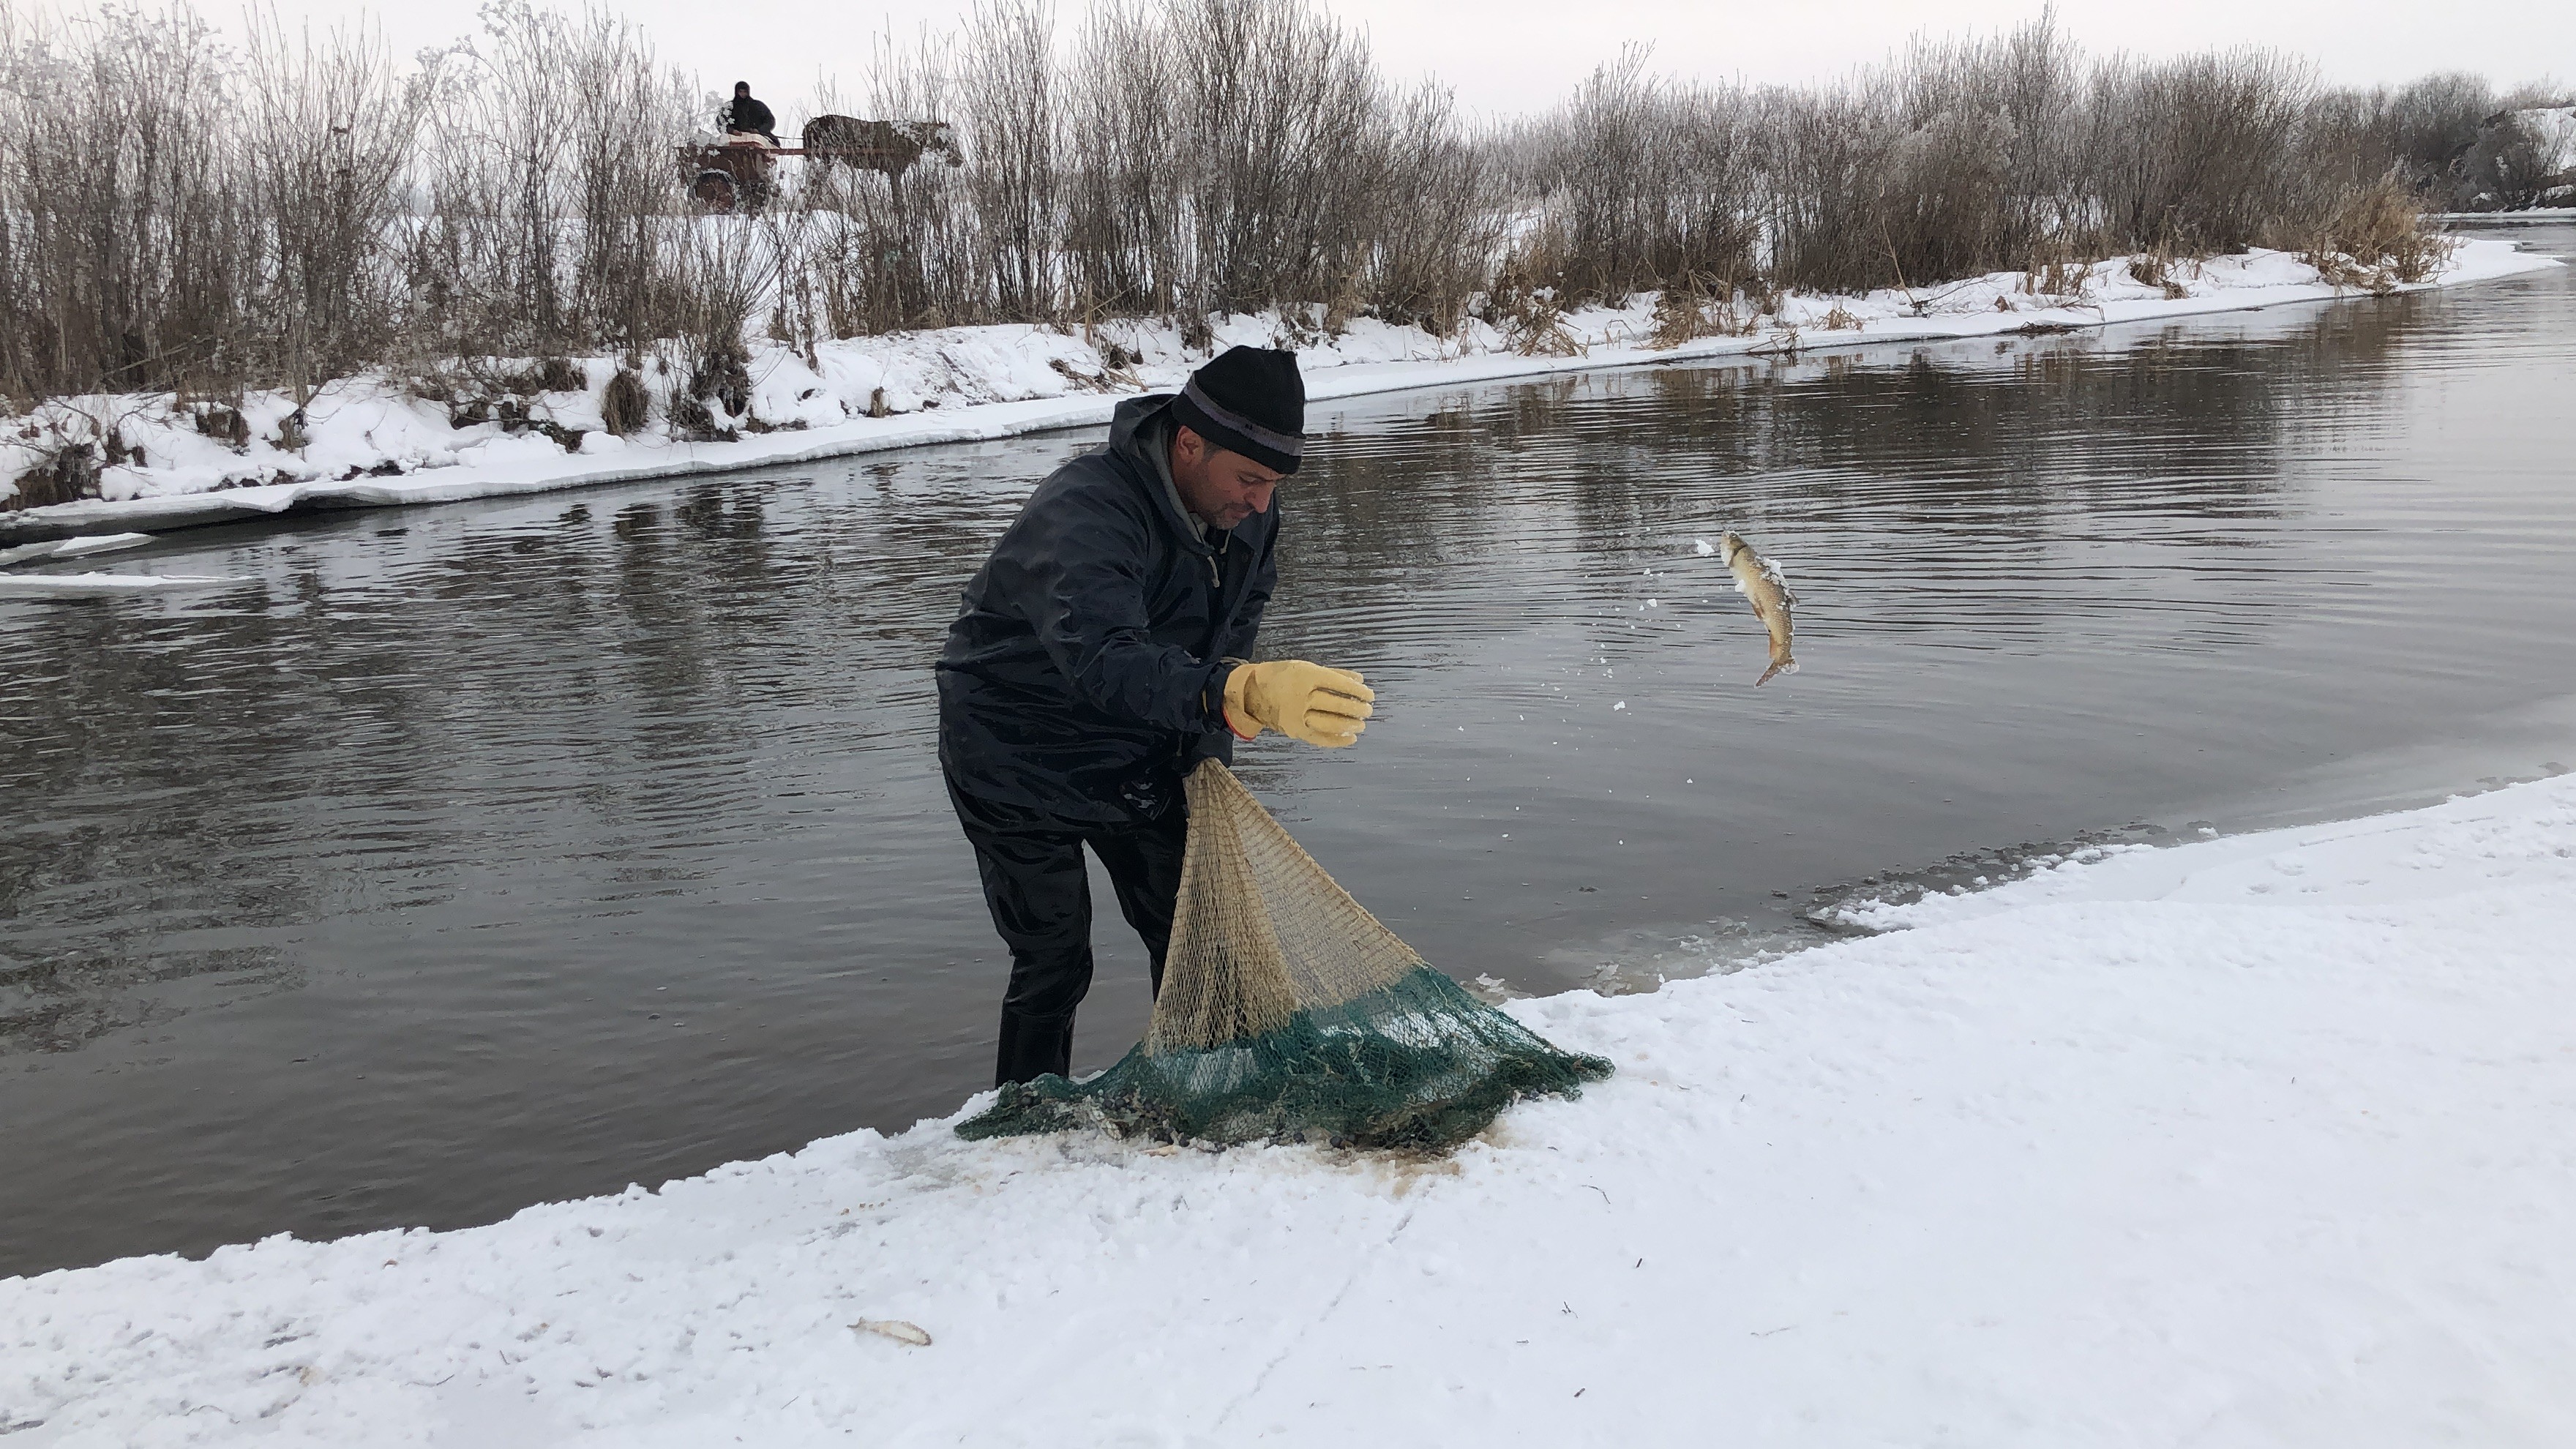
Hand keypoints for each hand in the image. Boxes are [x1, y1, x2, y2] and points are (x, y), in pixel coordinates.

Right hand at [1225, 660, 1373, 747]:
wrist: (1252, 693)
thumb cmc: (1283, 677)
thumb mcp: (1306, 667)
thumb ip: (1334, 673)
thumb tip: (1360, 680)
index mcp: (1306, 676)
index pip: (1338, 684)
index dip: (1357, 691)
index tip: (1370, 695)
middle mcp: (1301, 696)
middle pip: (1334, 704)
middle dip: (1355, 708)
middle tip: (1368, 710)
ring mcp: (1297, 715)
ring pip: (1328, 722)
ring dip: (1348, 725)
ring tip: (1361, 724)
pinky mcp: (1294, 730)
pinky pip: (1318, 738)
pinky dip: (1336, 740)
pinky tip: (1350, 739)